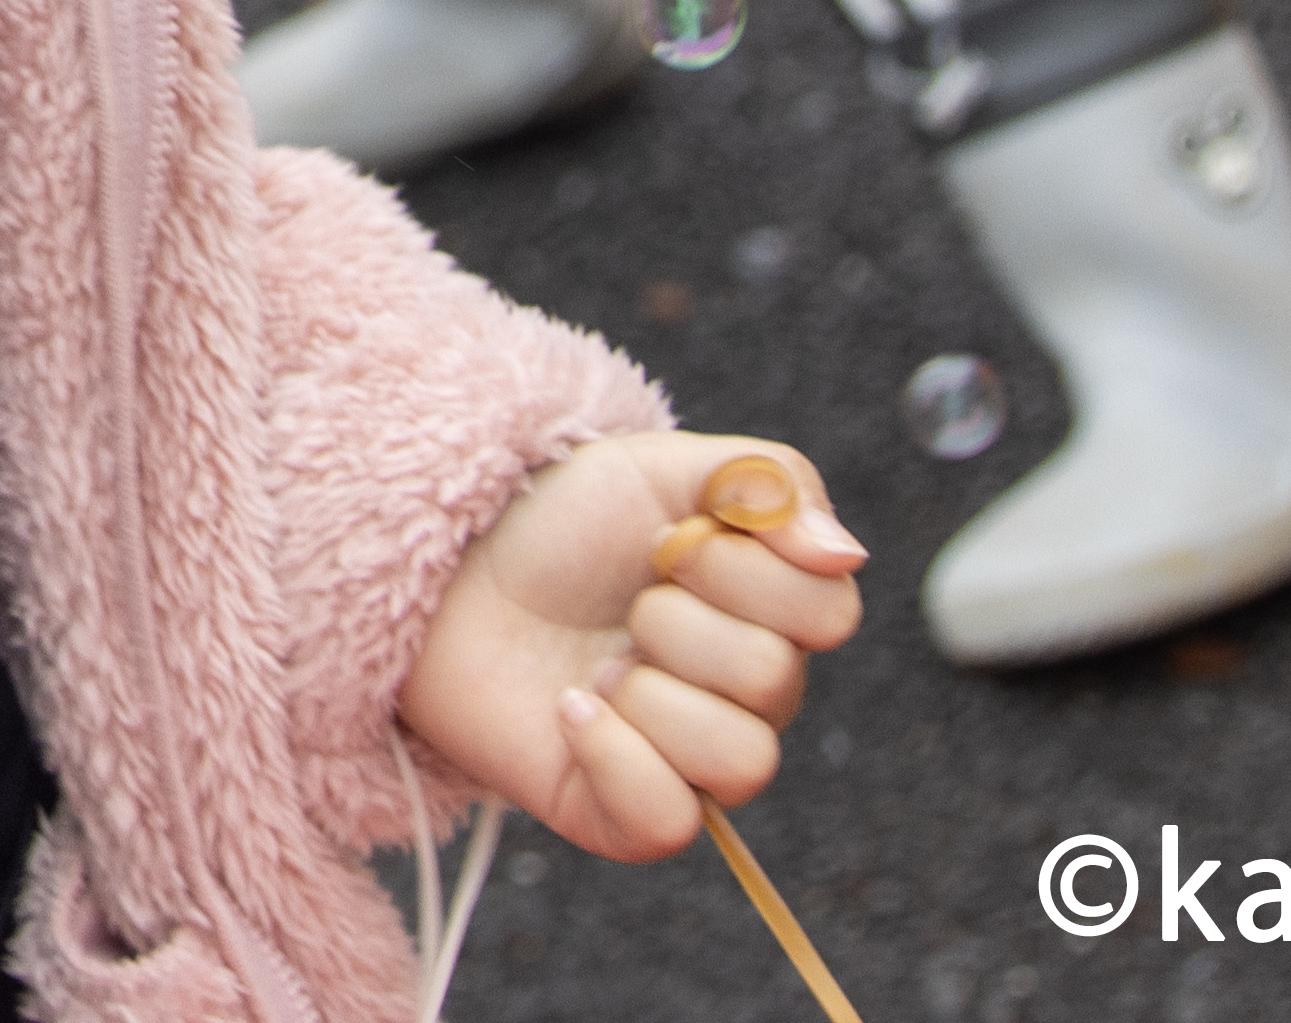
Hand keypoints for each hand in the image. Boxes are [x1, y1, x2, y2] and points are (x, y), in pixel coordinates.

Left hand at [404, 438, 865, 860]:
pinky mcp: (627, 816)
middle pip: (775, 681)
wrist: (447, 574)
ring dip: (650, 694)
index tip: (674, 538)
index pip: (830, 611)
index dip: (749, 570)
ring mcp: (690, 764)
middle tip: (624, 604)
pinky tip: (570, 710)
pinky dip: (615, 757)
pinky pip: (670, 822)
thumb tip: (843, 554)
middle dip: (677, 621)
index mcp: (769, 619)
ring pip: (742, 761)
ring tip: (597, 667)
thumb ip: (764, 482)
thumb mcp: (656, 467)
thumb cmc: (560, 526)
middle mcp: (745, 700)